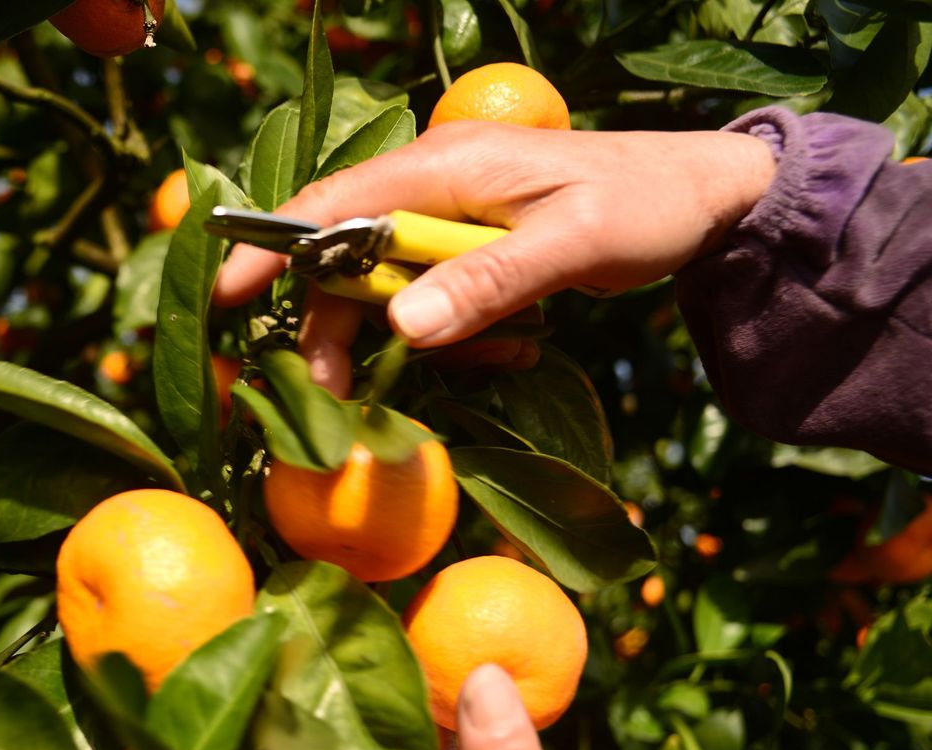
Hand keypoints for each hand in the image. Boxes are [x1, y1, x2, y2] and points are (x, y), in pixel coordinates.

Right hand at [215, 123, 775, 387]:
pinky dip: (451, 335)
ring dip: (402, 341)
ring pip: (382, 287)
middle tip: (336, 399)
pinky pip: (429, 300)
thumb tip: (400, 325)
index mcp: (443, 166)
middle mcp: (432, 186)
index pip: (331, 203)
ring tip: (473, 367)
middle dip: (336, 328)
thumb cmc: (645, 203)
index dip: (272, 249)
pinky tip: (512, 346)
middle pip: (343, 258)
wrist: (709, 196)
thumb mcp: (573, 243)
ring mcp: (450, 218)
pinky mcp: (471, 250)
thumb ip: (486, 280)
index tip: (224, 299)